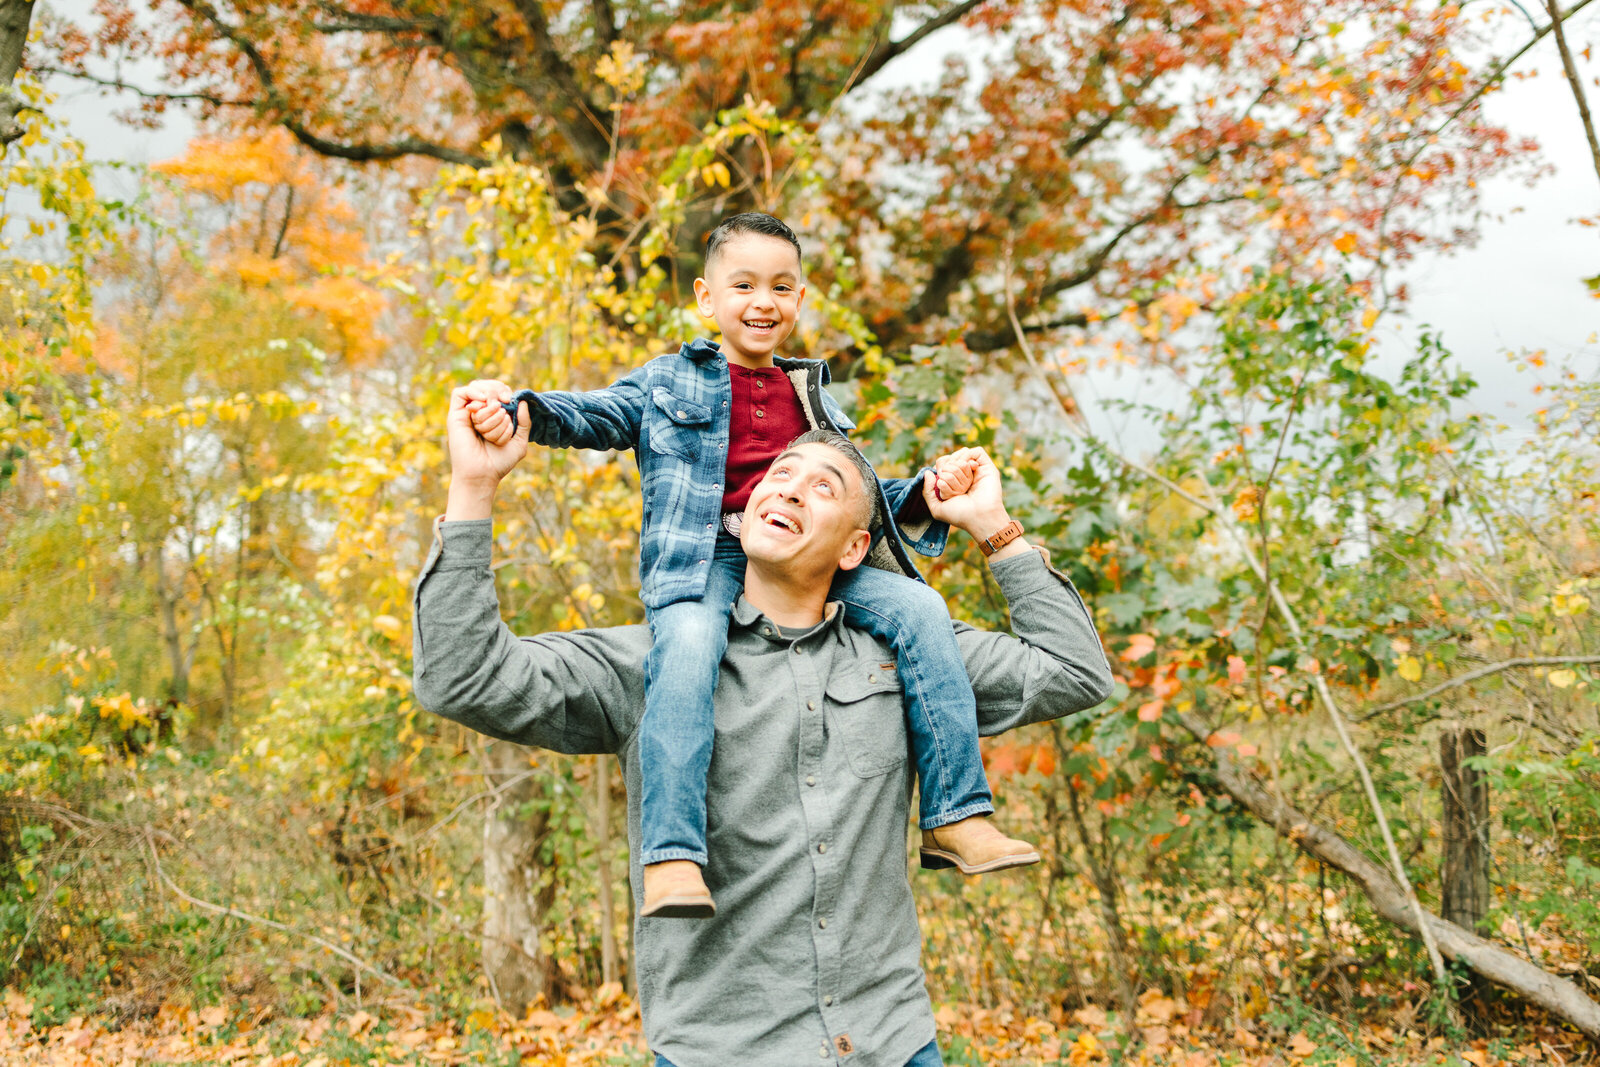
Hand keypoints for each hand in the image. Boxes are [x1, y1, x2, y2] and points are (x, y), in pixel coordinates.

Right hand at [445, 380, 527, 519]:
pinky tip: (483, 401)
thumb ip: (524, 422)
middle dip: (498, 391)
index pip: (497, 391)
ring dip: (489, 403)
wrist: (483, 474)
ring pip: (476, 390)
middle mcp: (479, 413)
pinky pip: (460, 393)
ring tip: (495, 411)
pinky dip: (473, 392)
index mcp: (493, 416)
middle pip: (486, 387)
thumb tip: (522, 403)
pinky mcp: (455, 416)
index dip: (505, 390)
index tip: (511, 401)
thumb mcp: (519, 441)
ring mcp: (467, 414)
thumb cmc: (500, 461)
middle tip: (504, 402)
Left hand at [922, 447, 1025, 557]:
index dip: (940, 470)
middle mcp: (963, 474)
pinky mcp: (987, 466)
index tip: (942, 484)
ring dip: (958, 471)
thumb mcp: (937, 507)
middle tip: (957, 489)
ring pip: (960, 456)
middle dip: (948, 473)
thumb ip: (927, 491)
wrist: (979, 517)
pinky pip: (974, 452)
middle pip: (949, 459)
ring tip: (965, 485)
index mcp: (952, 481)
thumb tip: (928, 472)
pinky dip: (969, 460)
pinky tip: (971, 470)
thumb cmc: (960, 515)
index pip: (941, 463)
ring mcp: (975, 469)